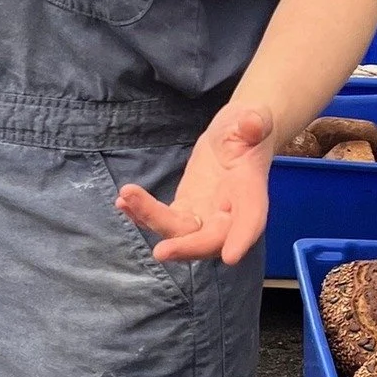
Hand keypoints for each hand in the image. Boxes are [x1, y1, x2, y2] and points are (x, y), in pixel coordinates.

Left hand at [114, 104, 274, 264]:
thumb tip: (251, 123)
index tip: (230, 257)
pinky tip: (122, 203)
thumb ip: (254, 123)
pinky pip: (164, 219)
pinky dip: (142, 214)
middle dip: (186, 247)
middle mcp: (229, 213)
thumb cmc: (248, 128)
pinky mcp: (186, 209)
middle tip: (161, 251)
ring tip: (127, 198)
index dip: (242, 238)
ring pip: (180, 231)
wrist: (236, 135)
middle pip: (209, 239)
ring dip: (152, 221)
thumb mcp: (253, 119)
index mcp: (250, 193)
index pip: (250, 219)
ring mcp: (205, 214)